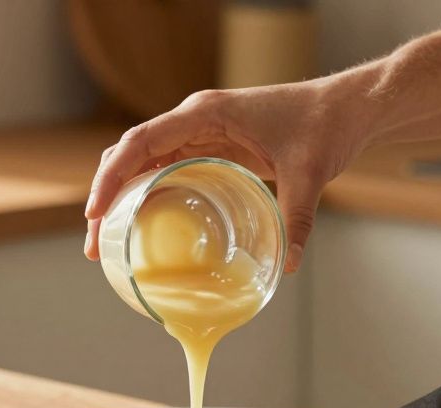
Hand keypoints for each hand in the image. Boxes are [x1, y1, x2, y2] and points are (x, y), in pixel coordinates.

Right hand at [83, 80, 374, 271]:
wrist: (344, 108)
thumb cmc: (324, 125)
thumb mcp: (309, 173)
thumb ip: (296, 218)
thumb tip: (289, 265)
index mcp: (206, 113)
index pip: (141, 141)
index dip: (112, 176)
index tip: (97, 213)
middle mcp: (195, 119)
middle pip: (131, 154)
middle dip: (106, 196)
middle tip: (96, 245)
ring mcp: (200, 132)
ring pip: (143, 163)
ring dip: (121, 198)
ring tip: (107, 244)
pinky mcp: (211, 147)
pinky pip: (165, 168)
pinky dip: (146, 195)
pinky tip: (140, 226)